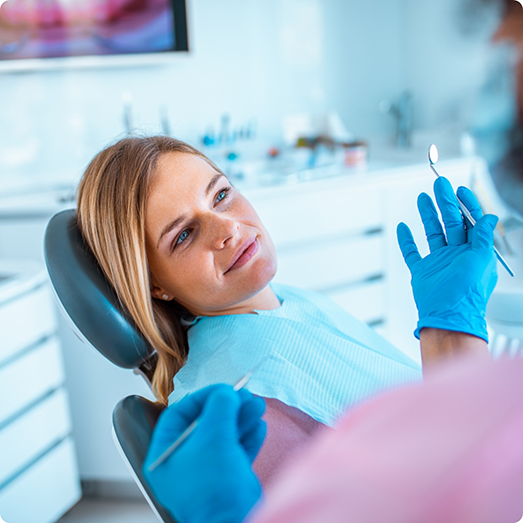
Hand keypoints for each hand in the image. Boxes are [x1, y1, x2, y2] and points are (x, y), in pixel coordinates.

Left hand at [143, 384, 266, 522]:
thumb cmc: (214, 485)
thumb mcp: (214, 435)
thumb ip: (219, 406)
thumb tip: (226, 392)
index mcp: (165, 456)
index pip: (179, 415)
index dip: (202, 397)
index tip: (223, 389)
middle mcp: (182, 465)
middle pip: (204, 424)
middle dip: (228, 408)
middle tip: (245, 395)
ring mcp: (205, 475)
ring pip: (223, 437)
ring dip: (241, 419)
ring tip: (258, 406)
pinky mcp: (226, 483)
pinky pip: (235, 454)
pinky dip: (247, 438)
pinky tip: (259, 427)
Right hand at [397, 176, 497, 341]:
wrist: (447, 317)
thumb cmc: (467, 292)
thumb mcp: (481, 260)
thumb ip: (483, 237)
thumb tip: (489, 217)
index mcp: (474, 251)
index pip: (472, 222)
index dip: (467, 204)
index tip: (460, 189)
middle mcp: (457, 254)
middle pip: (451, 222)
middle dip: (445, 202)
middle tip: (440, 184)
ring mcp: (438, 262)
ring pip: (432, 233)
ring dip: (427, 215)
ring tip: (422, 198)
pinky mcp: (422, 272)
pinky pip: (412, 253)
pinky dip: (406, 240)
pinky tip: (403, 228)